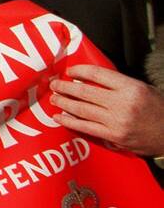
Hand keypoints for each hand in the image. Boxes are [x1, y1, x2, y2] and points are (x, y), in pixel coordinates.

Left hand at [49, 64, 163, 156]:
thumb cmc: (157, 109)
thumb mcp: (143, 89)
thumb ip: (118, 84)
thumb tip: (89, 80)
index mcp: (131, 88)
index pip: (98, 74)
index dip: (80, 71)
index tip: (69, 71)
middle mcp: (122, 104)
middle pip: (85, 92)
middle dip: (66, 87)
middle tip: (54, 84)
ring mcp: (116, 122)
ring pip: (82, 110)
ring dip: (64, 103)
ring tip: (54, 98)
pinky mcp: (113, 137)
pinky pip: (86, 127)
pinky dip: (70, 122)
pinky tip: (59, 117)